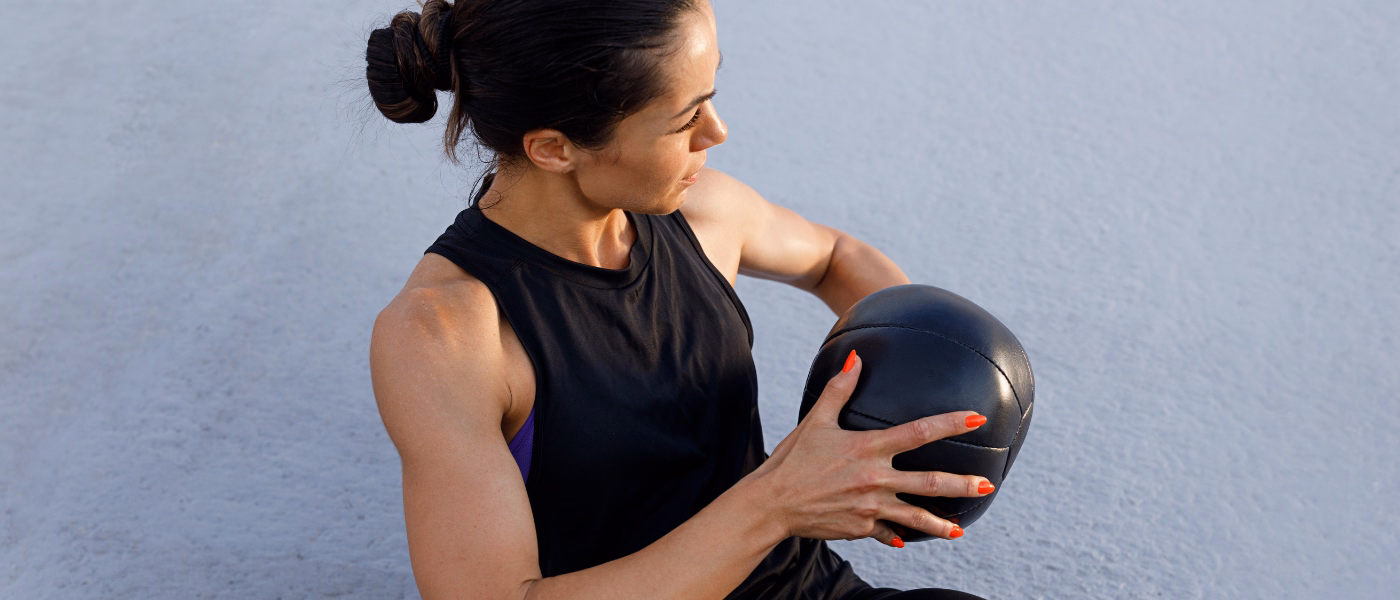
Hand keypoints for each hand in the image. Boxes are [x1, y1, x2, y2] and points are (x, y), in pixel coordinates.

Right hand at [747, 350, 992, 545]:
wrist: (772, 503)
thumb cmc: (792, 459)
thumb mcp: (815, 420)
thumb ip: (839, 389)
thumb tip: (855, 357)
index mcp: (868, 448)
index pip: (919, 432)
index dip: (949, 423)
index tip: (976, 419)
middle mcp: (875, 478)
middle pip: (929, 482)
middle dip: (961, 484)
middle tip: (986, 484)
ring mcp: (870, 506)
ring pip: (915, 517)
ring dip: (940, 524)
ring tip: (960, 531)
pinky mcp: (861, 527)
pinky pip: (887, 532)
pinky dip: (897, 535)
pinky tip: (909, 539)